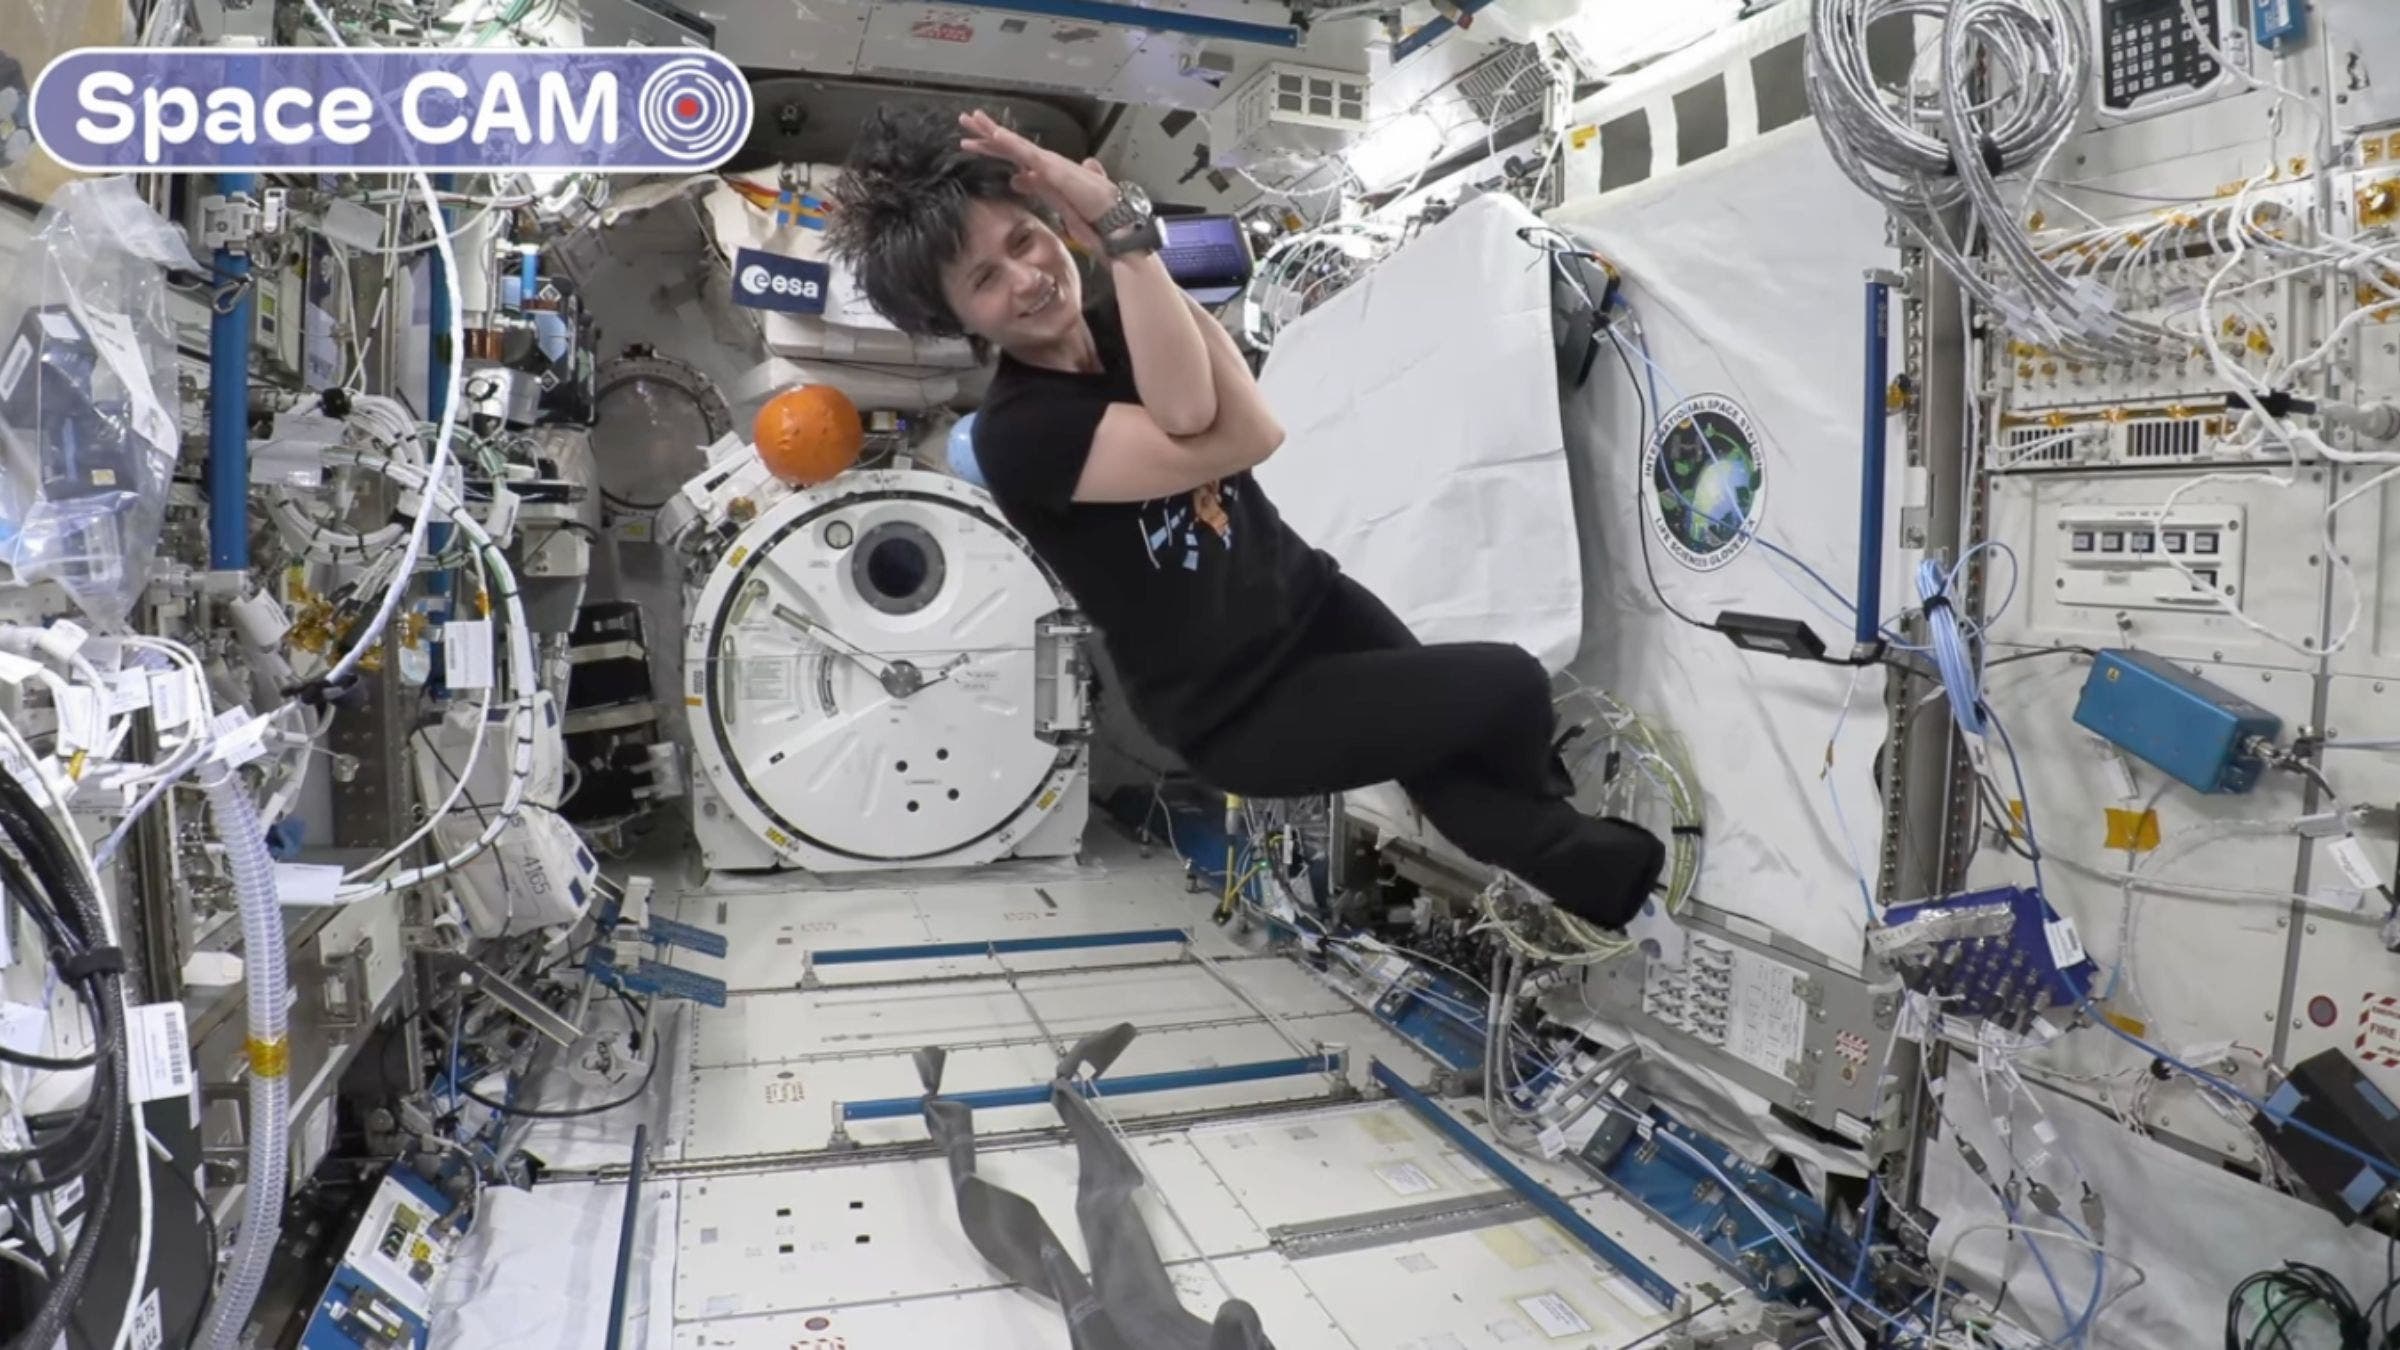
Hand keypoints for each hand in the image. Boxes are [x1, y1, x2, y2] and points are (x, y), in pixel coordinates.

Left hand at [959, 110, 1118, 248]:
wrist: (1112, 219)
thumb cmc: (1091, 212)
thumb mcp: (1054, 200)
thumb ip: (1036, 186)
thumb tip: (1016, 178)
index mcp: (1043, 169)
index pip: (1013, 154)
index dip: (992, 146)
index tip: (971, 141)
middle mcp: (1044, 162)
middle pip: (1009, 145)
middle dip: (986, 133)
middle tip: (964, 119)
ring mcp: (1048, 163)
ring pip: (1015, 144)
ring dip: (993, 131)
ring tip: (973, 119)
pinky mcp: (1052, 168)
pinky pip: (1027, 153)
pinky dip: (1011, 143)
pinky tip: (996, 134)